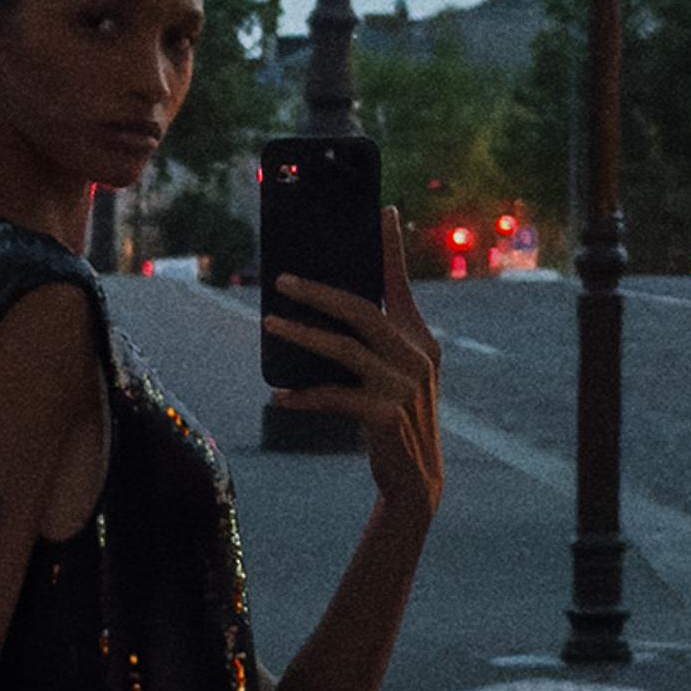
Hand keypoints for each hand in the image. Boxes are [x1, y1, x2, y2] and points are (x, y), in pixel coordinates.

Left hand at [262, 209, 444, 521]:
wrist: (417, 480)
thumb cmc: (396, 421)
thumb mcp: (395, 376)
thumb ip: (375, 344)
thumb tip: (324, 314)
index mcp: (420, 340)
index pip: (401, 286)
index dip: (391, 249)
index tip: (382, 211)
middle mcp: (416, 356)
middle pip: (362, 310)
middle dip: (319, 292)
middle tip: (283, 280)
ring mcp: (402, 386)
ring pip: (343, 348)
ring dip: (301, 335)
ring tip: (269, 324)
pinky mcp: (385, 415)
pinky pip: (333, 396)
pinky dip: (303, 395)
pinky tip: (278, 395)